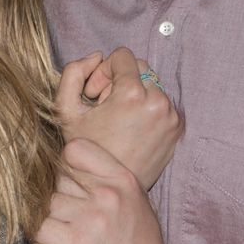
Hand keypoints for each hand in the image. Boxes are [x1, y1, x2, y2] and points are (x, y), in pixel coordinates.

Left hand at [35, 137, 184, 243]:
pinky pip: (39, 228)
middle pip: (59, 179)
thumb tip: (79, 164)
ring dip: (53, 220)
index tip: (70, 181)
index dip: (67, 164)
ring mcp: (90, 220)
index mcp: (124, 180)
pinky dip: (42, 237)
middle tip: (73, 218)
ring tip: (70, 235)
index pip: (75, 149)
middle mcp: (107, 195)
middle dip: (62, 197)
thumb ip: (113, 182)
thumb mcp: (139, 205)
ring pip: (48, 204)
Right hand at [55, 47, 181, 189]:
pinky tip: (133, 129)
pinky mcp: (177, 128)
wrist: (109, 187)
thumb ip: (74, 72)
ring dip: (135, 95)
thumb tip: (96, 55)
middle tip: (105, 107)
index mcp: (132, 93)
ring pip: (152, 85)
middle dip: (120, 81)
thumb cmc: (87, 150)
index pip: (123, 56)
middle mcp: (157, 100)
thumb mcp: (66, 110)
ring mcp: (171, 115)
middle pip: (140, 68)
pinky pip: (163, 104)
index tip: (95, 95)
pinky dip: (148, 109)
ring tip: (119, 120)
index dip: (104, 71)